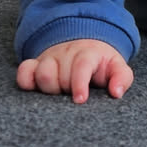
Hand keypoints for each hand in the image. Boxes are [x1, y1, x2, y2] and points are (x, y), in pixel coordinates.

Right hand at [16, 39, 133, 103]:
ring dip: (48, 87)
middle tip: (73, 95)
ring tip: (59, 94)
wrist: (86, 46)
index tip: (80, 100)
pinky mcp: (36, 65)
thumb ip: (121, 78)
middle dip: (64, 89)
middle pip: (58, 73)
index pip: (81, 66)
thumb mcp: (117, 67)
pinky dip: (26, 80)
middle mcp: (66, 54)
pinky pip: (24, 71)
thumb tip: (116, 93)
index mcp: (87, 54)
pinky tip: (35, 90)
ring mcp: (49, 58)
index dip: (79, 83)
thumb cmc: (102, 64)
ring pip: (41, 73)